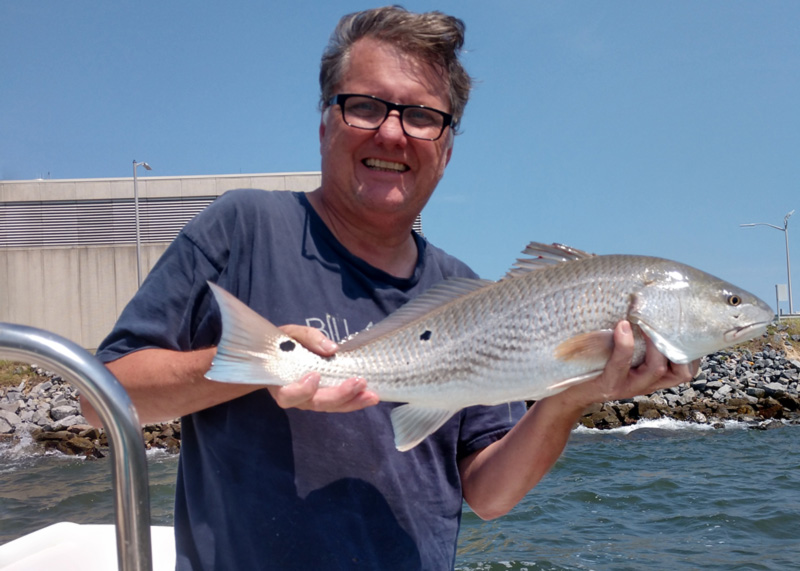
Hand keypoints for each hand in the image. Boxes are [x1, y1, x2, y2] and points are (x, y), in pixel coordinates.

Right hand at [266, 324, 379, 412]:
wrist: (280, 353)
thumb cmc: (283, 344)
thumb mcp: (291, 334)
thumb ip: (308, 338)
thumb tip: (332, 348)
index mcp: (281, 383)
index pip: (288, 396)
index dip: (301, 390)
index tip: (314, 375)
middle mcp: (296, 397)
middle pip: (316, 403)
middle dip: (339, 395)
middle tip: (359, 383)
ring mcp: (311, 400)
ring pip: (331, 407)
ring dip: (352, 402)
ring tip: (371, 395)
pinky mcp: (325, 397)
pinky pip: (339, 403)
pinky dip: (354, 400)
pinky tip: (369, 395)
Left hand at [556, 320, 699, 408]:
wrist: (567, 391)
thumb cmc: (596, 364)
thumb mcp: (622, 353)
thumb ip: (638, 338)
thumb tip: (645, 298)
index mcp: (654, 377)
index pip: (688, 368)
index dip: (695, 351)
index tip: (688, 325)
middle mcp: (646, 384)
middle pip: (681, 371)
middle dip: (680, 345)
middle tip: (667, 320)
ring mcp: (628, 386)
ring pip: (656, 368)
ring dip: (654, 342)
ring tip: (645, 321)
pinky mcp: (608, 384)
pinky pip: (621, 365)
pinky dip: (625, 344)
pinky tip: (622, 326)